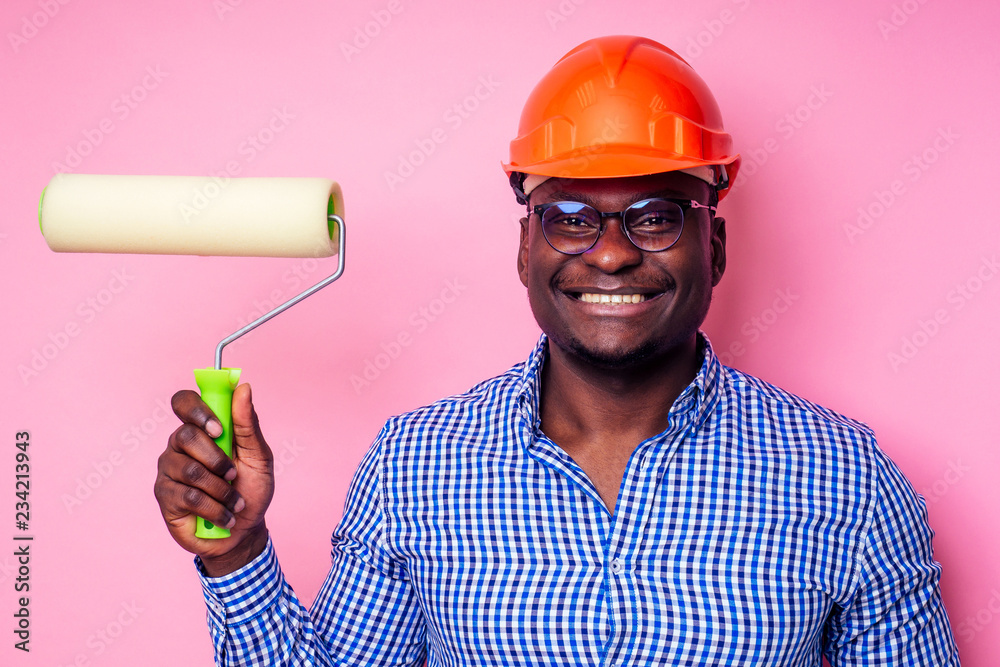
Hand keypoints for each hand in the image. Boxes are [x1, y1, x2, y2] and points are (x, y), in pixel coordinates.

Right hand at [154, 384, 273, 575]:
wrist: (244, 529)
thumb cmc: (251, 489)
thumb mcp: (259, 457)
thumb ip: (248, 424)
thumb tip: (243, 387)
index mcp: (201, 428)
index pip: (184, 402)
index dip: (197, 410)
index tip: (219, 430)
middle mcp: (179, 445)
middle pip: (186, 437)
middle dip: (217, 459)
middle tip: (233, 474)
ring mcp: (169, 470)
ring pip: (190, 471)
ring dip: (222, 490)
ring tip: (234, 501)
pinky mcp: (165, 496)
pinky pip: (188, 496)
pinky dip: (215, 509)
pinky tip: (223, 516)